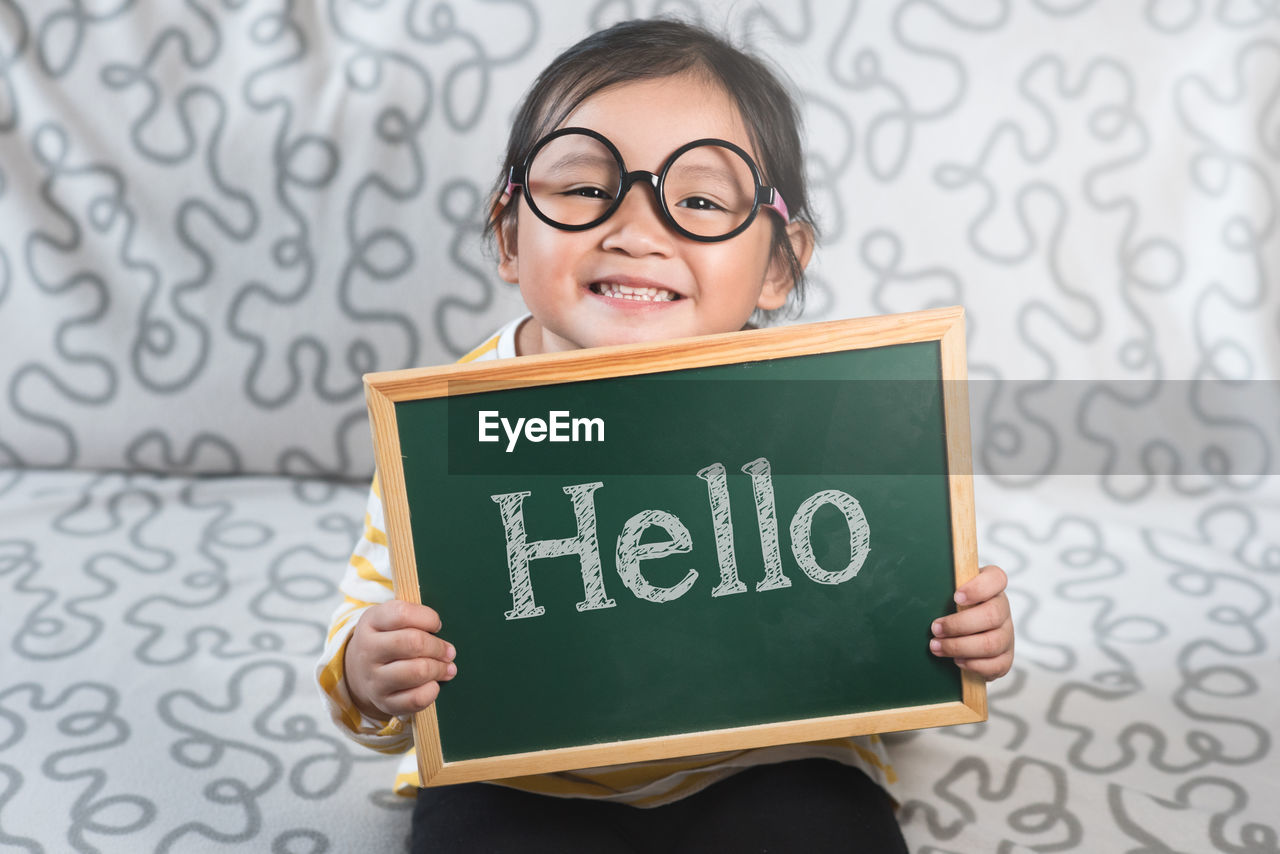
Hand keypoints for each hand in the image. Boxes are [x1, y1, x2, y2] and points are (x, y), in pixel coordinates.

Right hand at [345, 600, 456, 721]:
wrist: (360, 671)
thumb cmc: (387, 639)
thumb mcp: (390, 620)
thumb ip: (415, 620)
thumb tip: (443, 639)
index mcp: (371, 622)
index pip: (402, 614)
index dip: (428, 618)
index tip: (436, 625)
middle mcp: (368, 651)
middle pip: (413, 642)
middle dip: (438, 647)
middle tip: (449, 652)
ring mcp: (374, 679)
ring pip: (417, 671)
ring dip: (439, 669)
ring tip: (447, 668)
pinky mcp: (384, 702)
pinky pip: (416, 699)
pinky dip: (432, 691)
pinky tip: (433, 684)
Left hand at [929, 564, 1013, 680]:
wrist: (963, 634)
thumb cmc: (951, 608)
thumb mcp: (948, 592)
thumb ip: (942, 587)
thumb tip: (916, 591)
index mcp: (992, 586)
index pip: (996, 578)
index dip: (978, 588)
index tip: (956, 597)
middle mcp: (1003, 609)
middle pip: (992, 615)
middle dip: (958, 625)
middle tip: (935, 628)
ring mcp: (1007, 634)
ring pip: (991, 643)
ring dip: (959, 647)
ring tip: (936, 647)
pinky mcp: (1006, 657)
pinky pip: (996, 665)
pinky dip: (973, 664)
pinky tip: (956, 661)